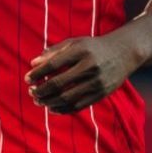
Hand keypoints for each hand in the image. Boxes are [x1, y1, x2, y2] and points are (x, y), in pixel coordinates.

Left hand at [26, 34, 142, 112]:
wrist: (124, 52)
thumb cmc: (94, 47)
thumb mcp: (75, 43)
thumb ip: (54, 51)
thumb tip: (33, 63)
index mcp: (81, 51)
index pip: (53, 65)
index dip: (37, 73)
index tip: (27, 78)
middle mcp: (90, 67)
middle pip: (58, 83)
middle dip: (41, 90)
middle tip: (31, 92)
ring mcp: (96, 82)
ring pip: (67, 97)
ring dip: (49, 102)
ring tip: (38, 101)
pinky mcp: (101, 94)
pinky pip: (78, 105)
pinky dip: (63, 109)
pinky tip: (52, 108)